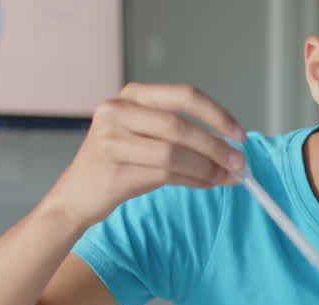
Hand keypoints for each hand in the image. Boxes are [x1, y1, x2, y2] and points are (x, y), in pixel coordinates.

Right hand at [47, 83, 245, 229]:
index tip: (240, 135)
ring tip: (224, 178)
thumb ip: (186, 138)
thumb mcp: (149, 138)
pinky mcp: (114, 170)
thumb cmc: (121, 163)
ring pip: (174, 154)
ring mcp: (111, 140)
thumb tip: (233, 153)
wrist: (79, 193)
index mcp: (132, 96)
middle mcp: (118, 111)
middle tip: (239, 163)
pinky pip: (166, 175)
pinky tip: (205, 183)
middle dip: (216, 147)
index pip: (184, 95)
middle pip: (180, 126)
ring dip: (208, 169)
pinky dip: (193, 180)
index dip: (217, 115)